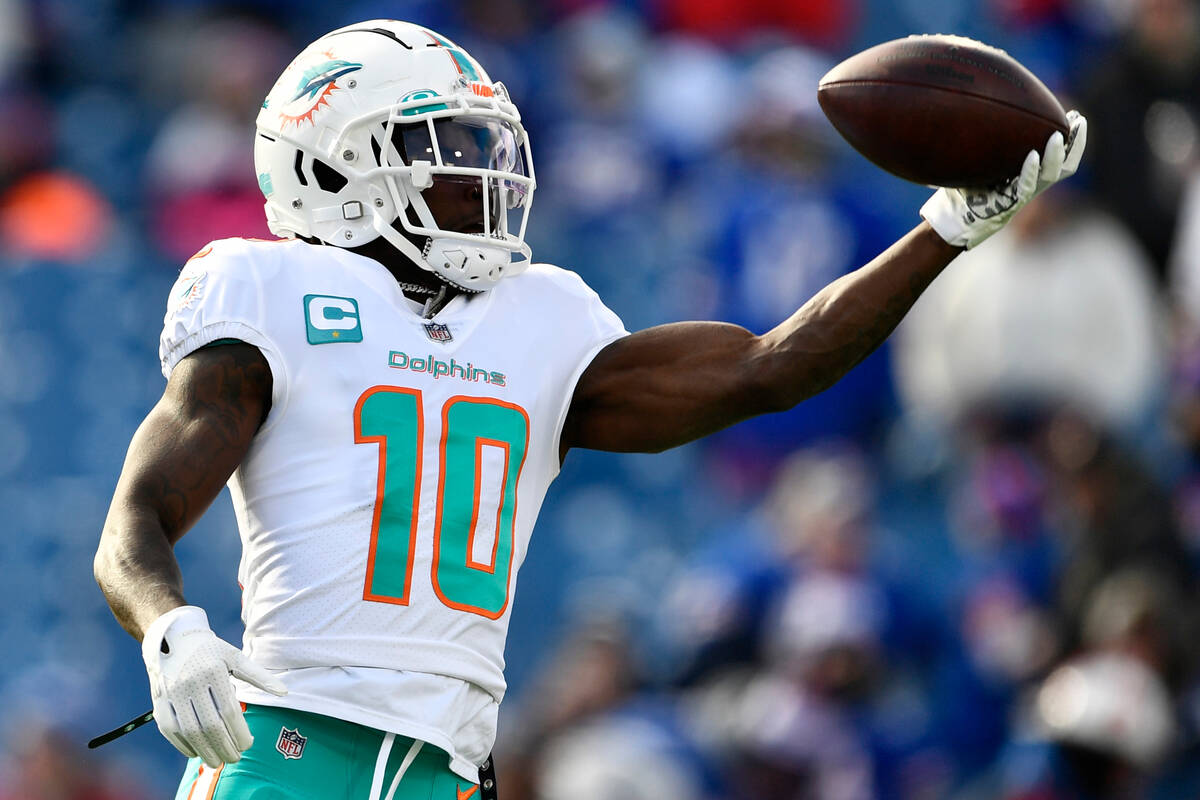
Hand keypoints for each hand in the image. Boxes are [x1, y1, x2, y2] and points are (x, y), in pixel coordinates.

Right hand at [141, 606, 286, 766]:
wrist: (171, 639)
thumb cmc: (210, 651)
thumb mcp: (235, 658)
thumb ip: (260, 676)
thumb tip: (284, 692)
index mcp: (214, 671)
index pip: (229, 711)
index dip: (240, 733)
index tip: (249, 744)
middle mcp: (190, 683)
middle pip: (209, 725)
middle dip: (225, 747)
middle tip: (236, 758)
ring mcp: (172, 694)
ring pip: (190, 732)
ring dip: (205, 751)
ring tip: (219, 761)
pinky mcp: (158, 702)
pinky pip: (170, 731)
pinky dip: (184, 746)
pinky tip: (197, 752)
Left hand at [921, 110, 1087, 248]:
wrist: (951, 220)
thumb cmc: (963, 189)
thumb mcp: (980, 162)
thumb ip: (989, 143)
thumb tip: (983, 107)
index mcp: (1028, 175)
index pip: (1059, 157)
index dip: (1072, 139)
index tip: (1075, 115)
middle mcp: (1030, 185)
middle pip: (1065, 166)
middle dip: (1076, 143)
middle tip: (1078, 120)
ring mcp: (1020, 196)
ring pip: (1049, 176)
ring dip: (1055, 155)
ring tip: (1058, 134)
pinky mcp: (1007, 207)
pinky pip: (1024, 189)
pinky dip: (1029, 172)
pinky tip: (1033, 156)